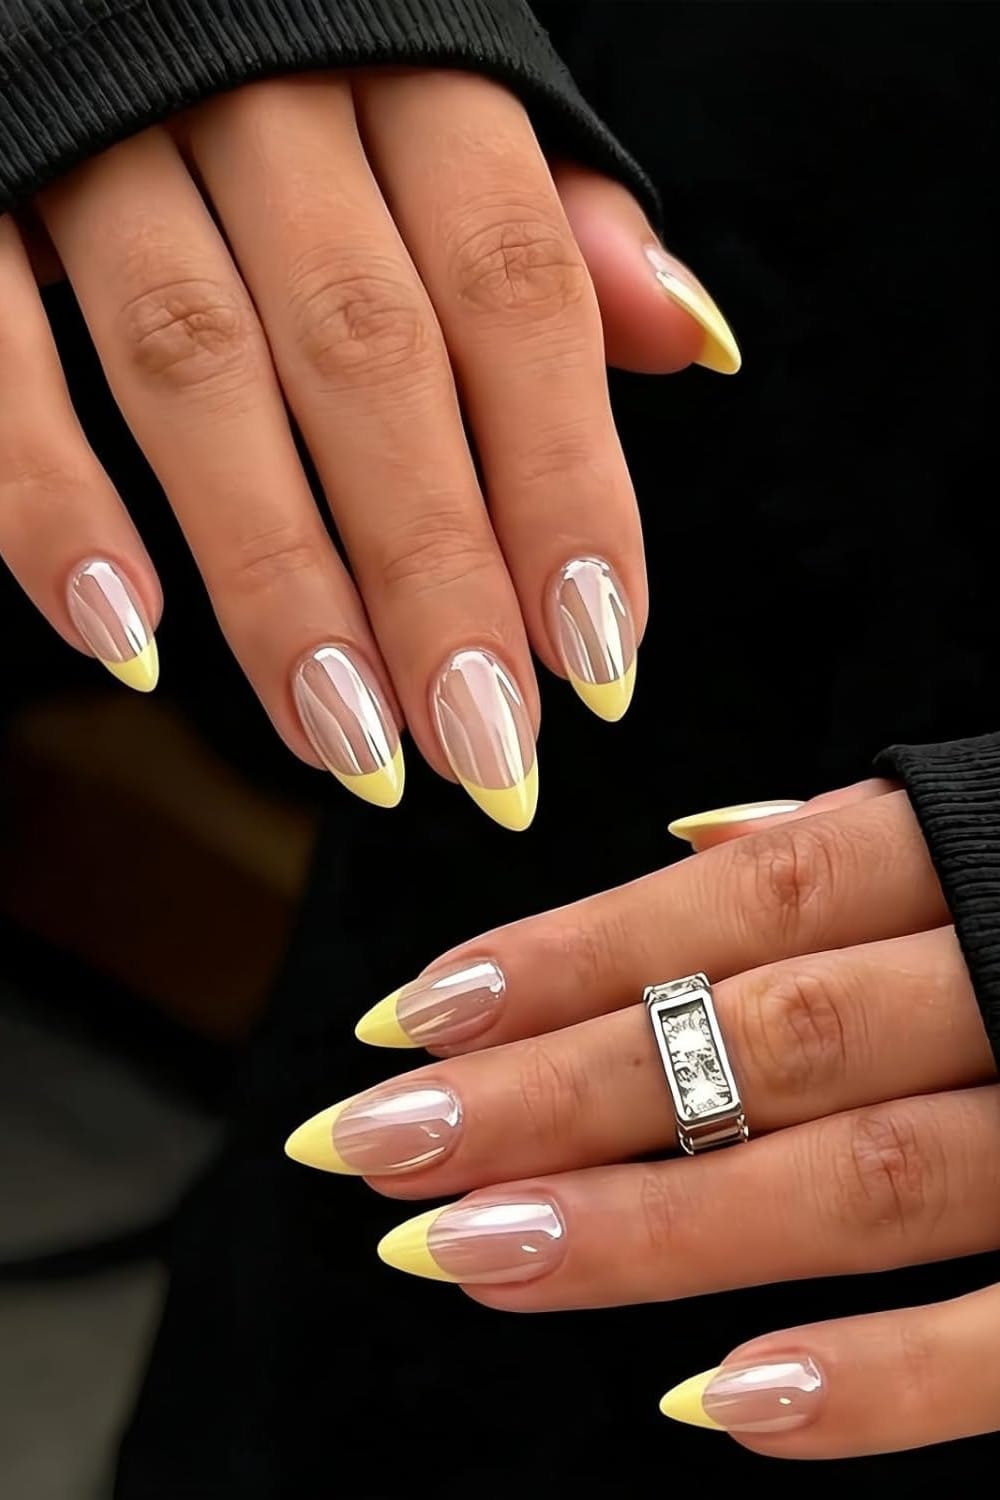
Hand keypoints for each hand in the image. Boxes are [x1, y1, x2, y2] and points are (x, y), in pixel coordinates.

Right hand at [0, 71, 738, 827]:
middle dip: (432, 569)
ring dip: (276, 575)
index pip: (514, 293)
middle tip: (483, 745)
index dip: (564, 484)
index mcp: (412, 80)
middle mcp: (264, 98)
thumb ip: (558, 230)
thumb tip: (689, 340)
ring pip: (196, 368)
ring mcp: (101, 139)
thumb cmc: (313, 82)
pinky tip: (127, 637)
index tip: (599, 661)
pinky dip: (54, 501)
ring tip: (348, 740)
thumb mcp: (453, 118)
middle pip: (367, 353)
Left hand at [286, 782, 999, 1457]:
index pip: (725, 900)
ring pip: (855, 1180)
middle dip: (550, 1095)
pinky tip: (723, 1408)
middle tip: (368, 1149)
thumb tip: (696, 831)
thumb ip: (859, 838)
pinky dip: (882, 1385)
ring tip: (474, 1258)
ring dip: (655, 1230)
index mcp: (968, 845)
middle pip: (752, 1036)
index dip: (558, 959)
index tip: (402, 1022)